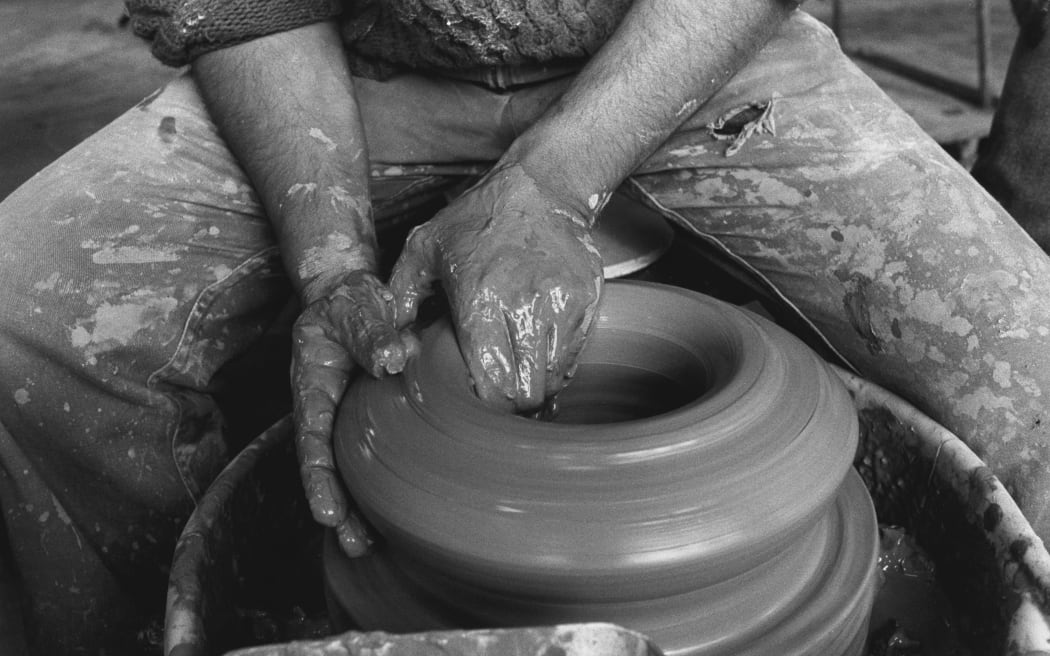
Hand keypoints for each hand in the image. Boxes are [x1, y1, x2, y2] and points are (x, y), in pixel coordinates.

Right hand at [291, 270, 415, 555]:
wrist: (352, 294)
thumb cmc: (350, 301)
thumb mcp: (356, 306)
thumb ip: (372, 332)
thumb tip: (394, 360)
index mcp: (312, 385)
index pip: (311, 438)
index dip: (317, 478)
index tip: (326, 512)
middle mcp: (324, 408)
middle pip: (326, 466)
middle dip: (337, 508)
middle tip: (355, 543)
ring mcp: (345, 417)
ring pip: (347, 467)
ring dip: (357, 507)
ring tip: (369, 545)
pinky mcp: (366, 420)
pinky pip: (370, 456)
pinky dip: (377, 486)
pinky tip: (392, 514)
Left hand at [389, 163, 603, 411]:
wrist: (541, 186)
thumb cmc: (478, 217)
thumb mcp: (424, 246)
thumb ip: (401, 295)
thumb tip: (392, 340)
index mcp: (479, 301)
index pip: (491, 384)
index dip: (487, 406)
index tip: (478, 403)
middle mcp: (523, 307)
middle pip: (525, 391)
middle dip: (512, 406)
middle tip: (501, 400)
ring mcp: (559, 305)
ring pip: (553, 379)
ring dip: (537, 388)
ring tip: (521, 380)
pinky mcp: (585, 301)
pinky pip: (573, 356)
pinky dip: (558, 367)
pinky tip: (540, 358)